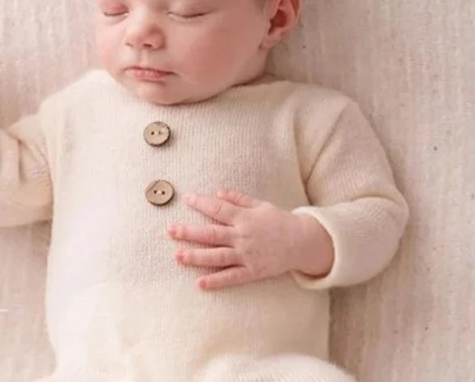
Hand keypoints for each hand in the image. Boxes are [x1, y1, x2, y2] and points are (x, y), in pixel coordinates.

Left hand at [168, 189, 334, 289]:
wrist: (303, 243)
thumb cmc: (279, 221)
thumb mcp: (260, 204)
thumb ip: (238, 199)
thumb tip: (217, 192)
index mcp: (244, 218)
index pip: (218, 208)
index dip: (202, 203)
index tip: (187, 198)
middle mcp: (242, 236)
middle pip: (211, 233)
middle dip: (189, 232)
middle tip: (170, 230)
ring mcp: (246, 255)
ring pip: (217, 256)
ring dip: (196, 256)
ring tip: (178, 256)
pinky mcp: (252, 272)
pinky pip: (231, 277)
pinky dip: (216, 280)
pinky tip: (200, 283)